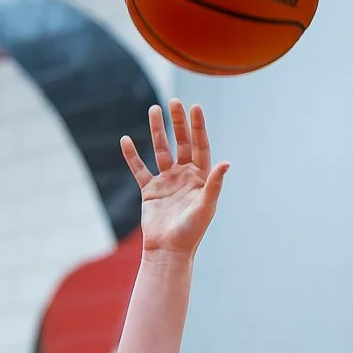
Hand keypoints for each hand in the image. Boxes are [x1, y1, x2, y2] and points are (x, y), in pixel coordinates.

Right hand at [121, 101, 228, 258]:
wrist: (168, 251)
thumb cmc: (191, 232)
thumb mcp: (205, 207)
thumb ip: (214, 184)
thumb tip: (226, 163)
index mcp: (200, 179)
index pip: (200, 147)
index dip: (198, 127)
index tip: (195, 107)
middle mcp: (184, 177)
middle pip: (182, 143)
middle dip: (178, 123)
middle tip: (174, 102)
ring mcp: (167, 182)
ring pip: (161, 150)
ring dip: (157, 131)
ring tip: (154, 110)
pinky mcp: (150, 190)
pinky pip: (140, 169)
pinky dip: (132, 155)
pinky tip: (125, 140)